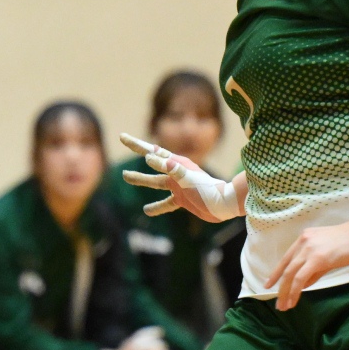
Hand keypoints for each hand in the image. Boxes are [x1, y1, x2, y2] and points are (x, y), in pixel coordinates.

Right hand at [118, 134, 243, 222]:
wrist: (226, 204)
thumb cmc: (209, 190)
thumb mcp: (188, 178)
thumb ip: (171, 168)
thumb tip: (149, 157)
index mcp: (176, 163)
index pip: (152, 151)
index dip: (136, 144)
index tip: (122, 137)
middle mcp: (176, 173)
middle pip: (152, 162)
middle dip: (138, 154)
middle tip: (122, 143)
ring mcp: (179, 186)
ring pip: (155, 182)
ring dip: (141, 179)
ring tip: (126, 176)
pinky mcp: (183, 200)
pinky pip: (166, 203)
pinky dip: (156, 207)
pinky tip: (146, 211)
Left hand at [268, 221, 348, 309]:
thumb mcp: (327, 254)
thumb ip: (314, 269)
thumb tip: (303, 285)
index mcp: (304, 239)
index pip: (286, 259)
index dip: (276, 273)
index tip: (269, 285)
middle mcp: (302, 242)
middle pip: (286, 268)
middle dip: (280, 288)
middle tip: (278, 304)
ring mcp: (309, 249)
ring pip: (290, 274)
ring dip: (285, 293)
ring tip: (284, 306)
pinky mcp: (317, 258)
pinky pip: (300, 277)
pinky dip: (295, 291)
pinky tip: (294, 300)